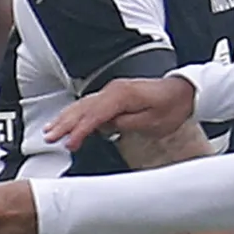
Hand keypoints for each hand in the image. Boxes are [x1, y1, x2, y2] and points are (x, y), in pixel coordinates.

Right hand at [42, 75, 198, 152]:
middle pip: (84, 108)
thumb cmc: (171, 106)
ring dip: (65, 117)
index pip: (95, 114)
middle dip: (65, 123)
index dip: (81, 130)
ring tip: (51, 130)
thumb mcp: (153, 123)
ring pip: (83, 104)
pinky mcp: (113, 95)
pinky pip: (89, 104)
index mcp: (123, 95)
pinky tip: (66, 120)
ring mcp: (112, 91)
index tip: (70, 143)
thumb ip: (127, 124)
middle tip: (50, 137)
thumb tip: (108, 127)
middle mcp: (114, 90)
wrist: (182, 92)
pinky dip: (75, 113)